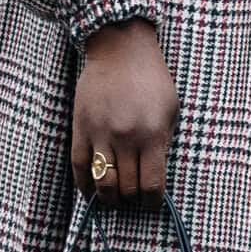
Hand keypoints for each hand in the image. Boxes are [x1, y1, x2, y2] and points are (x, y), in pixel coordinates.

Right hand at [72, 19, 178, 202]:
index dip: (152, 201)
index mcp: (152, 134)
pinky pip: (80, 167)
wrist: (120, 49)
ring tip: (115, 198)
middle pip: (126, 188)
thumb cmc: (152, 79)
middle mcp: (125, 138)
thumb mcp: (171, 110)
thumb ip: (163, 144)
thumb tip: (153, 177)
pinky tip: (93, 191)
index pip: (151, 185)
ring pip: (103, 183)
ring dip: (110, 198)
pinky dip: (86, 186)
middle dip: (132, 199)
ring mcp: (100, 134)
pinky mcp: (81, 128)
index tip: (151, 202)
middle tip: (134, 198)